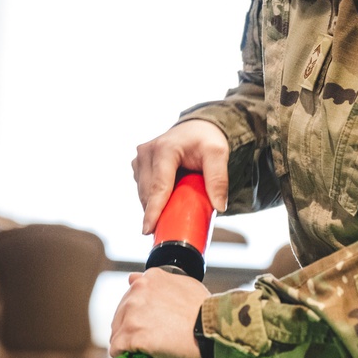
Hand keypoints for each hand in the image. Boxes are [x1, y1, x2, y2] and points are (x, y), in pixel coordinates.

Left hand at [109, 269, 208, 357]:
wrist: (214, 329)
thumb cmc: (206, 311)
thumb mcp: (185, 285)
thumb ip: (160, 282)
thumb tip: (133, 277)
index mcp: (150, 278)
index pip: (132, 297)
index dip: (140, 314)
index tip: (150, 325)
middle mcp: (137, 291)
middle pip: (121, 315)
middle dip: (131, 328)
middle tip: (148, 342)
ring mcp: (133, 313)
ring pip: (117, 332)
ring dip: (127, 343)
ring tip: (142, 353)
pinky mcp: (132, 335)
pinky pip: (116, 348)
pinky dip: (123, 355)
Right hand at [133, 120, 229, 235]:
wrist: (195, 128)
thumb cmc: (205, 139)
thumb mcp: (218, 154)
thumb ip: (219, 178)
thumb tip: (219, 206)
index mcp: (164, 149)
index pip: (158, 186)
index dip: (153, 210)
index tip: (148, 229)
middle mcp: (146, 152)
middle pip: (149, 193)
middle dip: (158, 212)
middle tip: (173, 226)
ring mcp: (139, 159)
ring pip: (143, 194)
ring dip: (155, 206)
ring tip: (172, 210)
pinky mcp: (138, 166)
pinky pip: (143, 190)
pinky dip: (153, 199)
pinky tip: (165, 202)